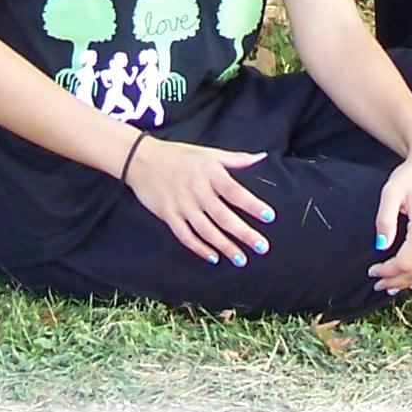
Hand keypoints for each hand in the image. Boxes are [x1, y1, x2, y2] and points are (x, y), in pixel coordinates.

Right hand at [124, 137, 274, 265]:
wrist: (142, 160)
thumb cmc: (179, 155)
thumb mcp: (208, 153)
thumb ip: (236, 158)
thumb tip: (262, 157)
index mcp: (209, 172)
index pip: (235, 191)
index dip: (252, 204)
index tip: (269, 217)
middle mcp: (197, 190)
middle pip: (223, 216)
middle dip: (243, 233)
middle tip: (261, 246)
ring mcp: (182, 205)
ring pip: (206, 230)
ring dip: (225, 246)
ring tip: (241, 259)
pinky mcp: (168, 216)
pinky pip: (186, 236)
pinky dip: (199, 248)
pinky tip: (213, 257)